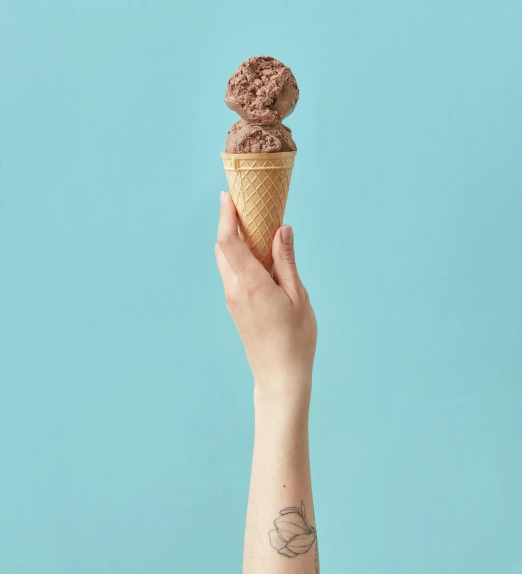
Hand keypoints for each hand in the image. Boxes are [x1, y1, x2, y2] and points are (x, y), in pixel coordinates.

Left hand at [215, 192, 316, 401]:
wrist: (280, 376)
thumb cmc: (295, 338)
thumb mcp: (298, 295)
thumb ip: (286, 260)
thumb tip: (281, 229)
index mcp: (250, 283)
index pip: (229, 241)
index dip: (226, 216)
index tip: (227, 196)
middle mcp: (235, 289)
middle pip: (222, 248)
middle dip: (227, 223)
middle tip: (240, 203)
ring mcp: (233, 300)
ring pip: (225, 261)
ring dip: (232, 240)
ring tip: (250, 224)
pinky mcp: (237, 308)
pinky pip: (232, 274)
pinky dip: (238, 257)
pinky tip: (255, 254)